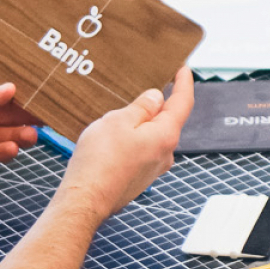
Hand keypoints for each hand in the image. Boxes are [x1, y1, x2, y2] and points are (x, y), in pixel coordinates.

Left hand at [0, 78, 38, 180]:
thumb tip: (11, 88)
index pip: (1, 92)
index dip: (21, 94)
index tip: (43, 94)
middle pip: (7, 116)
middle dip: (26, 118)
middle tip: (46, 119)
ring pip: (1, 137)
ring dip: (18, 136)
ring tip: (33, 136)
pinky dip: (1, 153)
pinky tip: (12, 149)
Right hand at [55, 68, 197, 224]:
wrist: (86, 199)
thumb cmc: (99, 161)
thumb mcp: (118, 121)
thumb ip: (141, 107)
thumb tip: (157, 98)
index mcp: (166, 135)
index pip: (183, 102)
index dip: (184, 82)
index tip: (183, 68)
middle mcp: (166, 153)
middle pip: (167, 119)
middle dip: (158, 103)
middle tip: (146, 84)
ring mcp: (153, 168)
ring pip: (152, 135)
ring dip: (141, 123)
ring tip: (120, 114)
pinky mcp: (140, 177)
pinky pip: (141, 149)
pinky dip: (133, 138)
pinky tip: (114, 138)